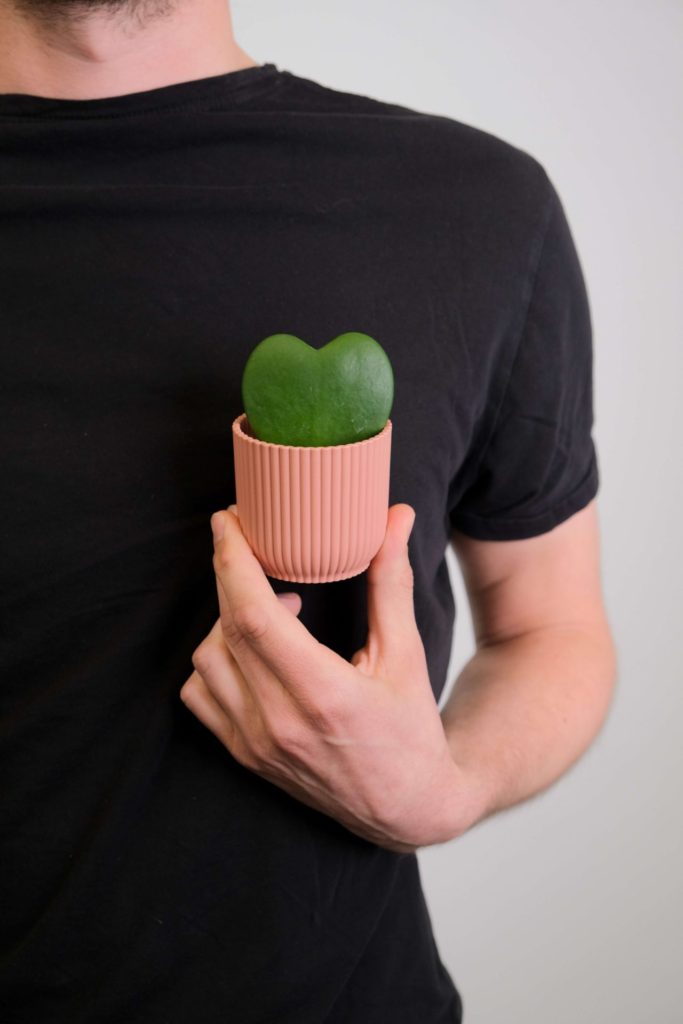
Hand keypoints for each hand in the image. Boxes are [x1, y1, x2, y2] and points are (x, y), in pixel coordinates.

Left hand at [180, 503, 477, 852]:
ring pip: (205, 660)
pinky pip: (200, 696)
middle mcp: (280, 722)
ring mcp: (256, 744)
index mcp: (323, 694)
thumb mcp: (407, 654)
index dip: (234, 561)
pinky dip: (213, 660)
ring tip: (269, 606)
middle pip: (227, 629)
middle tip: (243, 540)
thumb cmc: (411, 731)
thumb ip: (392, 582)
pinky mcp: (245, 756)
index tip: (229, 521)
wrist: (407, 809)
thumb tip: (396, 517)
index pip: (256, 615)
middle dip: (226, 572)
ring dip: (225, 619)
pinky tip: (250, 649)